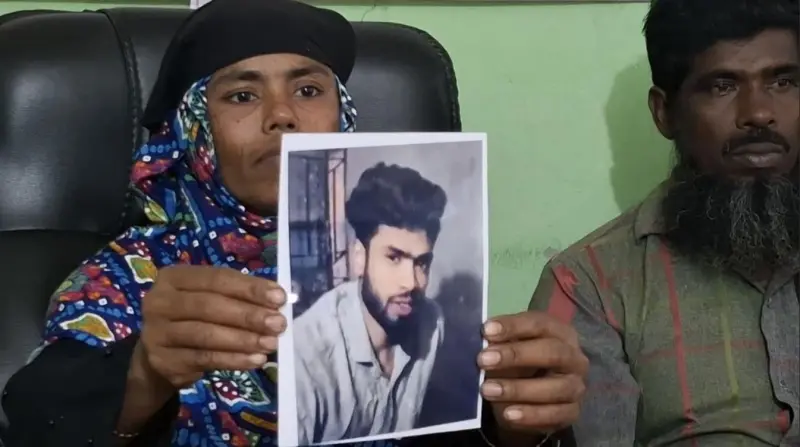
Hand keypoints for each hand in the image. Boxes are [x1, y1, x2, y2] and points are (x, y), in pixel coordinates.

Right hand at [136, 265, 286, 388]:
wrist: (158, 357)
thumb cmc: (193, 319)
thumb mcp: (209, 299)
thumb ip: (237, 297)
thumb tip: (276, 301)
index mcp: (174, 277)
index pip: (216, 278)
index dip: (249, 287)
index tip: (279, 297)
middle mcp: (160, 301)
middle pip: (210, 306)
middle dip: (249, 315)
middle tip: (278, 323)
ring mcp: (157, 332)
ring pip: (207, 334)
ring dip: (244, 339)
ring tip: (270, 344)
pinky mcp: (163, 360)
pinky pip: (204, 359)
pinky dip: (233, 359)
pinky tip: (255, 360)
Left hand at [477, 311, 587, 435]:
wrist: (529, 399)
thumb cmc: (518, 364)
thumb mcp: (508, 348)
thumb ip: (499, 342)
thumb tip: (482, 339)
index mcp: (560, 332)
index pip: (540, 324)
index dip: (513, 326)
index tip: (486, 331)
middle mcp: (574, 357)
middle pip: (552, 352)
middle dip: (516, 355)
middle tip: (483, 360)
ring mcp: (576, 386)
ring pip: (555, 387)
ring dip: (518, 389)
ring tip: (488, 390)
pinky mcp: (572, 412)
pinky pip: (555, 415)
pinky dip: (530, 415)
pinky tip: (508, 414)